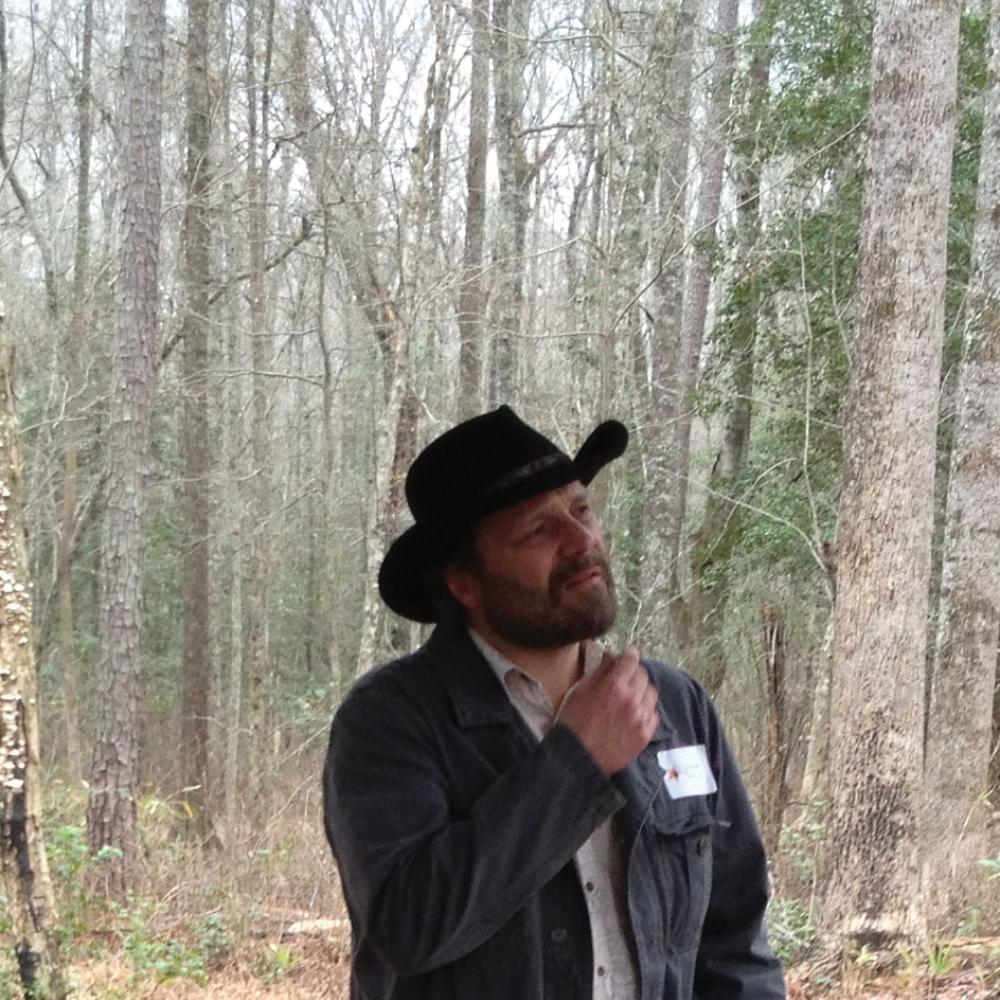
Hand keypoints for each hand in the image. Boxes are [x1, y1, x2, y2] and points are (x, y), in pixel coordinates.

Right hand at [557, 648, 658, 774]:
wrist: (578, 755)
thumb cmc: (573, 720)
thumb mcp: (580, 689)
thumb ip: (600, 671)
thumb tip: (612, 656)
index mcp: (613, 685)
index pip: (632, 659)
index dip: (628, 656)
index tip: (626, 658)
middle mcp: (631, 699)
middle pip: (643, 675)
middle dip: (634, 673)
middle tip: (624, 679)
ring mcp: (640, 717)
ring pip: (651, 693)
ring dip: (642, 691)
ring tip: (630, 697)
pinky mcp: (645, 734)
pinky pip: (653, 714)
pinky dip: (645, 711)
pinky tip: (633, 715)